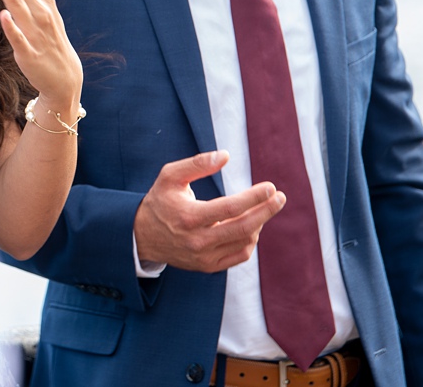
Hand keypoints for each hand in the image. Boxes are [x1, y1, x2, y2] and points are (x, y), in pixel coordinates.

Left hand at [0, 0, 82, 107]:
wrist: (65, 77)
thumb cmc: (52, 39)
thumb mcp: (48, 9)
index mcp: (43, 0)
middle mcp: (40, 12)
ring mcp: (36, 32)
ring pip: (17, 5)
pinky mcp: (29, 53)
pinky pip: (19, 39)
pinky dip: (12, 27)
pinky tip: (3, 15)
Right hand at [133, 151, 284, 272]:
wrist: (142, 236)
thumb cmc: (159, 200)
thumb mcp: (170, 176)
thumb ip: (196, 164)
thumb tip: (225, 155)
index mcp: (188, 216)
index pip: (230, 208)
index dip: (254, 198)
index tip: (270, 187)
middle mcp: (197, 240)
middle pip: (243, 228)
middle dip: (266, 211)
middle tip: (280, 197)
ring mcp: (204, 256)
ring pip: (244, 242)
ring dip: (258, 224)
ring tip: (261, 208)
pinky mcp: (208, 266)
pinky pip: (239, 255)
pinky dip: (250, 241)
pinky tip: (252, 226)